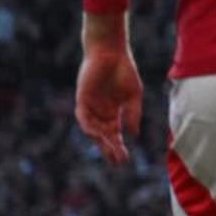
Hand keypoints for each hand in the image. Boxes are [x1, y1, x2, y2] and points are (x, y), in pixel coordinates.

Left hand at [74, 18, 142, 167]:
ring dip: (101, 141)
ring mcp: (91, 107)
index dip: (119, 147)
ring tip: (111, 150)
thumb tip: (133, 134)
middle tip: (118, 162)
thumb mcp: (133, 96)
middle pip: (104, 136)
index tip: (125, 160)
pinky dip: (89, 126)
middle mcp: (100, 112)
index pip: (114, 134)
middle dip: (110, 149)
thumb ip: (133, 114)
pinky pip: (83, 118)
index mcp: (113, 112)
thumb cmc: (124, 70)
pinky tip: (97, 134)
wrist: (111, 52)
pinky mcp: (82, 99)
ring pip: (93, 130)